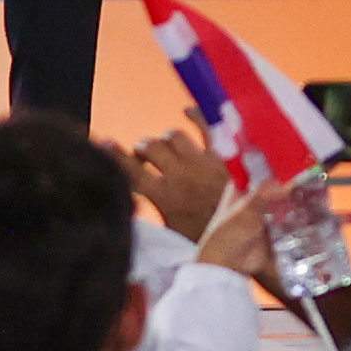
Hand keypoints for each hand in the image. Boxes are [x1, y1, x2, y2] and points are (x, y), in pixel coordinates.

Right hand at [126, 123, 238, 246]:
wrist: (245, 236)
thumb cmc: (209, 239)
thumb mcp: (174, 232)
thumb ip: (158, 211)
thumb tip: (142, 199)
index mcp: (165, 197)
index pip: (132, 171)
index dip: (115, 156)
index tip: (105, 143)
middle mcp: (180, 175)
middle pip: (151, 148)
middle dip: (143, 149)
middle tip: (143, 155)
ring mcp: (201, 164)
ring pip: (173, 137)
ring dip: (164, 139)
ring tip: (162, 144)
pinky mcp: (221, 158)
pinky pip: (206, 129)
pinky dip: (195, 116)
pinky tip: (187, 111)